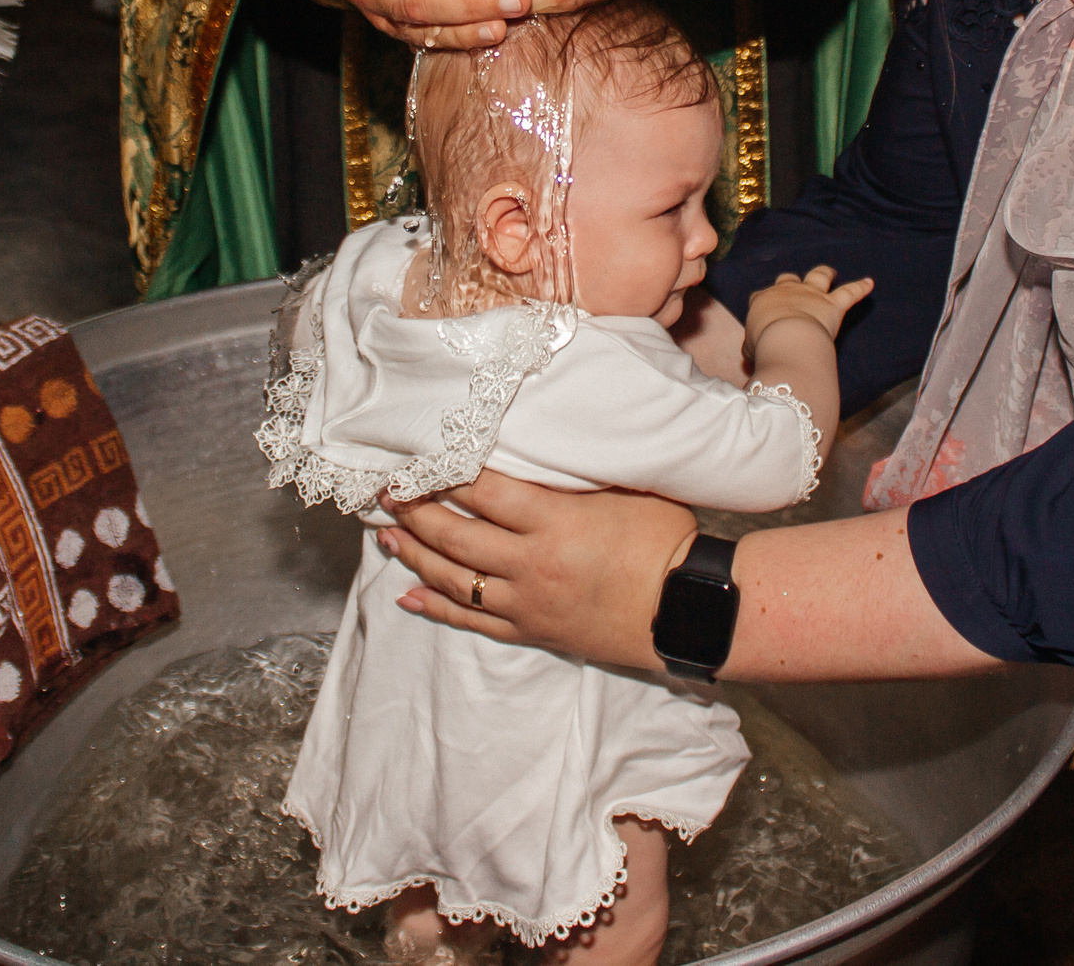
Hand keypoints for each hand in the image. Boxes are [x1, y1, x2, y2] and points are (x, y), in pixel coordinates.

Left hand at [378, 471, 697, 669]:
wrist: (688, 608)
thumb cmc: (665, 538)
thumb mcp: (626, 487)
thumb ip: (577, 471)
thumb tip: (542, 443)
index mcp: (554, 521)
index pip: (483, 491)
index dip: (444, 474)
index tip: (416, 458)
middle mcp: (532, 563)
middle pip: (456, 536)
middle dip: (414, 512)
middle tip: (384, 493)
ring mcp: (528, 602)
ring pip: (454, 580)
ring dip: (416, 556)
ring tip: (386, 537)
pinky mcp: (533, 631)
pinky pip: (473, 622)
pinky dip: (437, 609)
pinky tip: (409, 598)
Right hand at [742, 265, 872, 361]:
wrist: (786, 339)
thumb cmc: (764, 345)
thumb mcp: (750, 349)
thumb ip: (751, 349)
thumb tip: (749, 357)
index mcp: (763, 300)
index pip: (761, 296)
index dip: (764, 302)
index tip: (765, 311)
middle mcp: (787, 291)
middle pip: (788, 279)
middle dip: (791, 282)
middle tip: (796, 286)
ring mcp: (811, 294)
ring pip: (819, 275)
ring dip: (825, 273)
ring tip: (831, 271)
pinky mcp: (833, 304)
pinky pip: (850, 292)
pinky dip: (861, 288)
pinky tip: (870, 283)